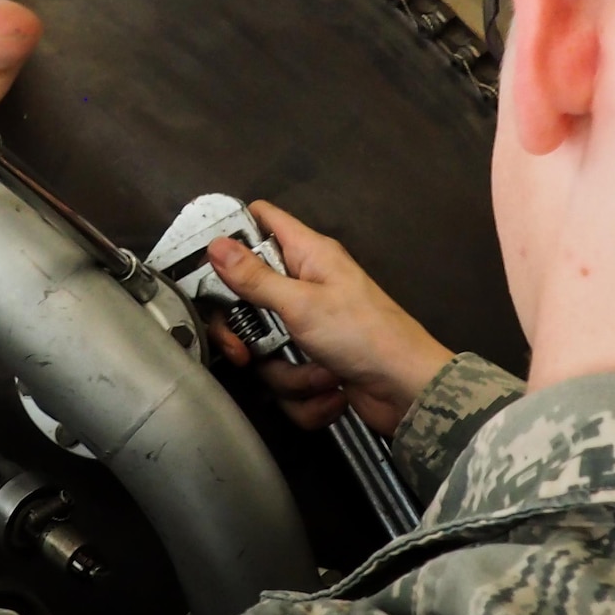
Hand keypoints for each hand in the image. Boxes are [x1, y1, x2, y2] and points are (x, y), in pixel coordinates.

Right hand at [205, 202, 454, 434]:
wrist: (410, 393)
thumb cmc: (366, 335)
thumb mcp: (302, 303)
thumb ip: (254, 277)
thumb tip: (217, 245)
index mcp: (308, 255)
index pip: (261, 220)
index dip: (231, 232)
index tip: (204, 260)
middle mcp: (306, 286)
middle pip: (248, 297)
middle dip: (246, 334)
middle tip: (245, 349)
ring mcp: (309, 327)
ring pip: (265, 346)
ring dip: (286, 372)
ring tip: (319, 374)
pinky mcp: (314, 362)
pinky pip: (286, 378)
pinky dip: (305, 394)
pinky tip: (330, 392)